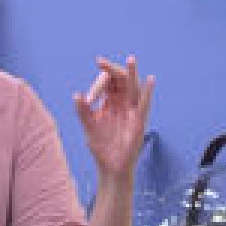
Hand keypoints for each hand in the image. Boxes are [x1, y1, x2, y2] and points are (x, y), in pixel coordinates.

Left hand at [74, 55, 154, 183]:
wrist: (110, 166)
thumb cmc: (101, 147)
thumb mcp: (89, 127)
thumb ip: (83, 112)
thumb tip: (76, 95)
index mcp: (110, 104)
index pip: (107, 84)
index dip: (101, 78)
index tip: (93, 70)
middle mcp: (121, 105)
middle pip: (120, 82)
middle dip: (112, 70)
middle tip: (100, 62)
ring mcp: (131, 112)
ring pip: (133, 88)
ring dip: (132, 74)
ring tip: (130, 59)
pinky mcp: (138, 121)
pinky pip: (144, 104)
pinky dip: (147, 92)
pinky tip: (149, 80)